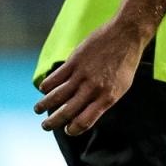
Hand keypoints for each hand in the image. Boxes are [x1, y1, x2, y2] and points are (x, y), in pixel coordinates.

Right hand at [33, 20, 145, 135]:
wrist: (126, 35)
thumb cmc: (126, 62)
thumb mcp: (122, 86)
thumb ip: (104, 100)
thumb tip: (88, 113)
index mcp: (108, 98)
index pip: (85, 121)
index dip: (73, 129)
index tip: (67, 130)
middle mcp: (93, 89)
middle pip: (67, 112)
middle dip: (53, 122)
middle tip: (46, 126)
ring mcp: (82, 75)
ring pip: (56, 96)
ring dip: (44, 105)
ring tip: (38, 110)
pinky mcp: (74, 62)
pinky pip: (54, 78)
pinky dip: (46, 86)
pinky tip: (45, 89)